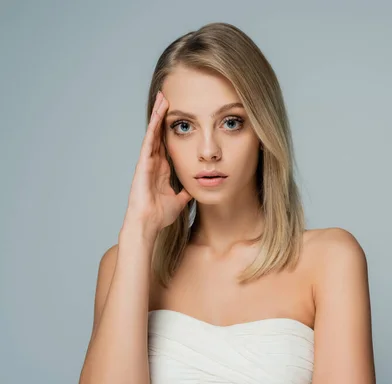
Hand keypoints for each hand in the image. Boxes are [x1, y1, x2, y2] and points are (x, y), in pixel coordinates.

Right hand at [123, 91, 192, 235]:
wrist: (149, 224)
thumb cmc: (160, 215)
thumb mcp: (179, 201)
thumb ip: (185, 193)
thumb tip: (193, 190)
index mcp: (162, 169)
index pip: (166, 143)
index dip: (170, 129)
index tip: (176, 114)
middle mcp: (154, 163)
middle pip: (159, 133)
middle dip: (162, 116)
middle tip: (167, 96)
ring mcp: (147, 162)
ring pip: (153, 133)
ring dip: (157, 116)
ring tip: (162, 98)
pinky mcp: (143, 164)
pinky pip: (149, 142)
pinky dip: (153, 128)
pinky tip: (157, 115)